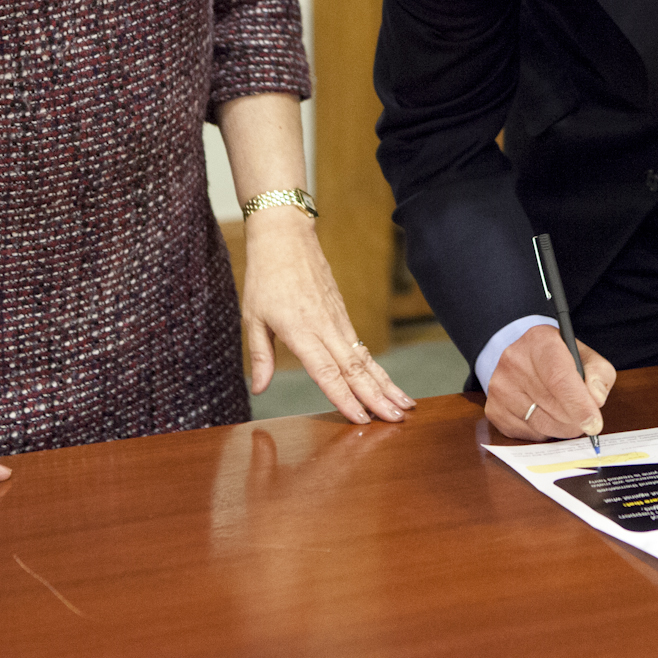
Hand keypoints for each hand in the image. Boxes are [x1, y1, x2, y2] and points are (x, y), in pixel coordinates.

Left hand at [240, 208, 415, 424]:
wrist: (286, 237)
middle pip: (355, 368)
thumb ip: (260, 355)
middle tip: (398, 420)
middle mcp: (325, 327)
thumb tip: (259, 388)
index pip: (326, 371)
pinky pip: (362, 346)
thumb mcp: (252, 317)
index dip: (344, 397)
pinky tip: (387, 383)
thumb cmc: (265, 276)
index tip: (362, 419)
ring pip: (365, 358)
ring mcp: (338, 319)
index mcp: (301, 330)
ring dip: (385, 384)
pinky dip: (376, 368)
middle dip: (378, 397)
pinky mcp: (342, 313)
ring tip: (406, 406)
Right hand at [484, 326, 615, 441]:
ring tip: (566, 415)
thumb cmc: (556, 358)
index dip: (579, 405)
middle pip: (552, 406)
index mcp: (540, 342)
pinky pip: (527, 434)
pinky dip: (543, 432)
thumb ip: (598, 374)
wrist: (520, 355)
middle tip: (585, 419)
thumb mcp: (584, 355)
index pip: (559, 379)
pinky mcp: (494, 410)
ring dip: (561, 427)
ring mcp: (500, 387)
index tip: (594, 424)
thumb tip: (596, 399)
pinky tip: (546, 415)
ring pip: (541, 425)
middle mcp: (514, 362)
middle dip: (575, 420)